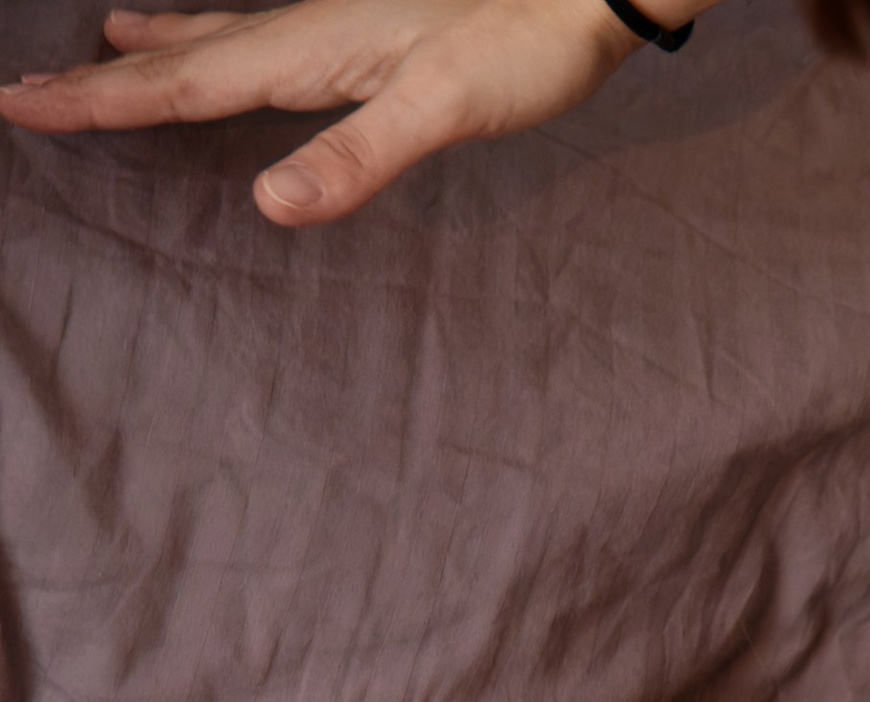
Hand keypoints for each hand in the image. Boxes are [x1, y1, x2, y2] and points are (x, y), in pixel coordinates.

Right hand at [0, 0, 646, 226]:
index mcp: (309, 51)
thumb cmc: (520, 50)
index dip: (102, 102)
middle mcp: (305, 29)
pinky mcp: (362, 29)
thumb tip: (271, 207)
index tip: (25, 109)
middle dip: (102, 80)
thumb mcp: (441, 110)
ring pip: (214, 40)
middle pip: (181, 60)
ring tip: (100, 47)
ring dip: (154, 52)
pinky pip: (258, 37)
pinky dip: (214, 40)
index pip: (183, 87)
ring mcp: (331, 25)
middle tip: (27, 92)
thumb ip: (358, 158)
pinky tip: (214, 39)